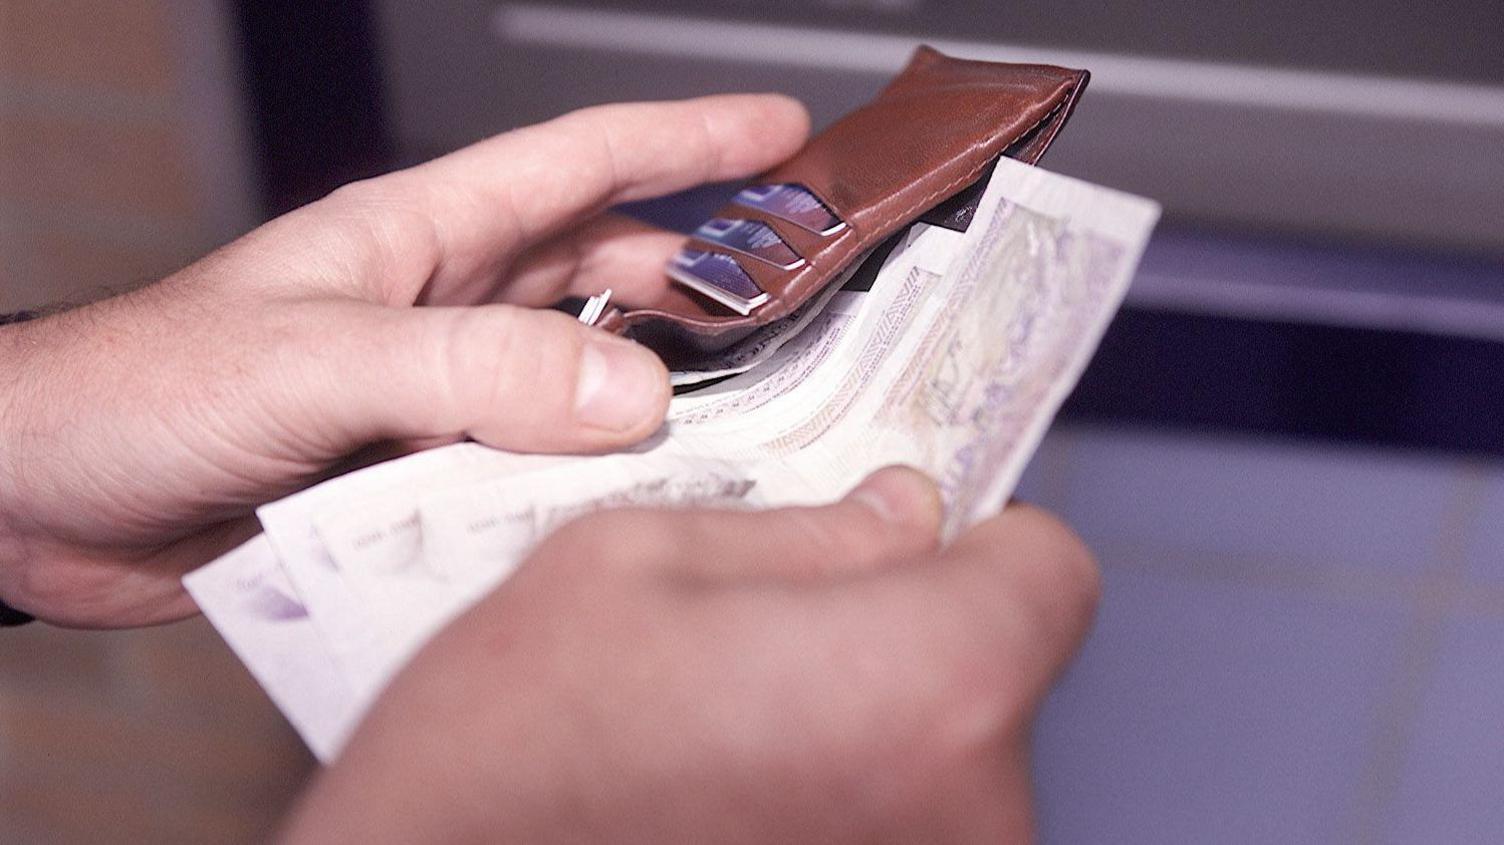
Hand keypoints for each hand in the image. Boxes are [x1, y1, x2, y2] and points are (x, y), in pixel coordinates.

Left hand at [0, 95, 809, 626]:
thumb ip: (470, 370)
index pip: (578, 163)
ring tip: (738, 409)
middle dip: (699, 269)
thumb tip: (625, 392)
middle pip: (599, 266)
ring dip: (651, 385)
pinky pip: (530, 462)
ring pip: (575, 372)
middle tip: (790, 294)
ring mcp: (431, 392)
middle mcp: (438, 307)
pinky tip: (626, 505)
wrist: (39, 499)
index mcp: (417, 237)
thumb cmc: (138, 391)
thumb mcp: (315, 361)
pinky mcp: (413, 472)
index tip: (779, 132)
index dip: (686, 140)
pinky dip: (585, 479)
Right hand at [285, 467, 1098, 842]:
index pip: (1051, 574)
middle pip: (994, 673)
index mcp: (927, 681)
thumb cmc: (499, 766)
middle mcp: (970, 813)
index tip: (909, 541)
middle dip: (907, 636)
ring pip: (945, 763)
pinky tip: (730, 805)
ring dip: (868, 735)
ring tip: (729, 739)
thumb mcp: (628, 567)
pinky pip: (902, 832)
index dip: (978, 541)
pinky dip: (842, 808)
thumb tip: (902, 514)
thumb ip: (802, 530)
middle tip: (770, 643)